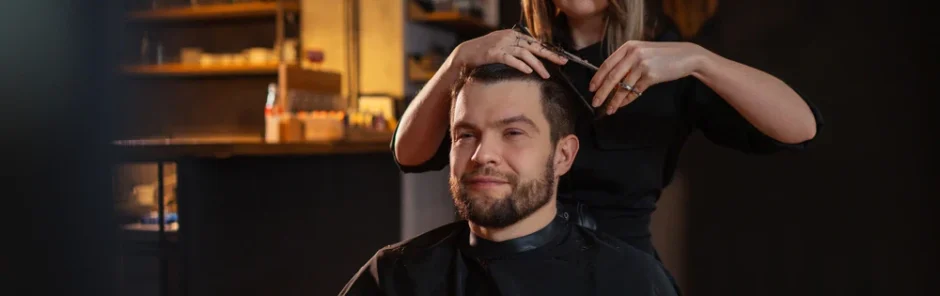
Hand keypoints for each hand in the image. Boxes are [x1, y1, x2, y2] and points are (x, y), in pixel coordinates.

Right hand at [453, 29, 567, 78]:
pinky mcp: (493, 53)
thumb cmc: (484, 54)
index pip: (534, 43)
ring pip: (524, 53)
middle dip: (549, 55)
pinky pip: (510, 58)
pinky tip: (528, 71)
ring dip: (537, 65)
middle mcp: (508, 37)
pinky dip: (520, 65)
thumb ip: (515, 50)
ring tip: (546, 75)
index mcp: (512, 35)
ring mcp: (501, 44)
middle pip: (533, 46)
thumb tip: (530, 60)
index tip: (560, 58)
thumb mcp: (502, 48)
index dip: (548, 50)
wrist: (464, 55)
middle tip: (562, 63)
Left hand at [589, 41, 707, 114]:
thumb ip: (627, 63)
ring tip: (608, 109)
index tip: (591, 88)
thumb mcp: (642, 53)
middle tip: (595, 102)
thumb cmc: (663, 56)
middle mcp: (633, 54)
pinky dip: (627, 100)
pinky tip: (621, 105)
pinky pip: (634, 91)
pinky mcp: (650, 75)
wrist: (685, 56)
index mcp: (628, 47)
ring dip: (614, 100)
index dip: (597, 77)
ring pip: (622, 86)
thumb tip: (611, 82)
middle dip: (601, 92)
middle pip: (611, 76)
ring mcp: (641, 64)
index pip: (607, 64)